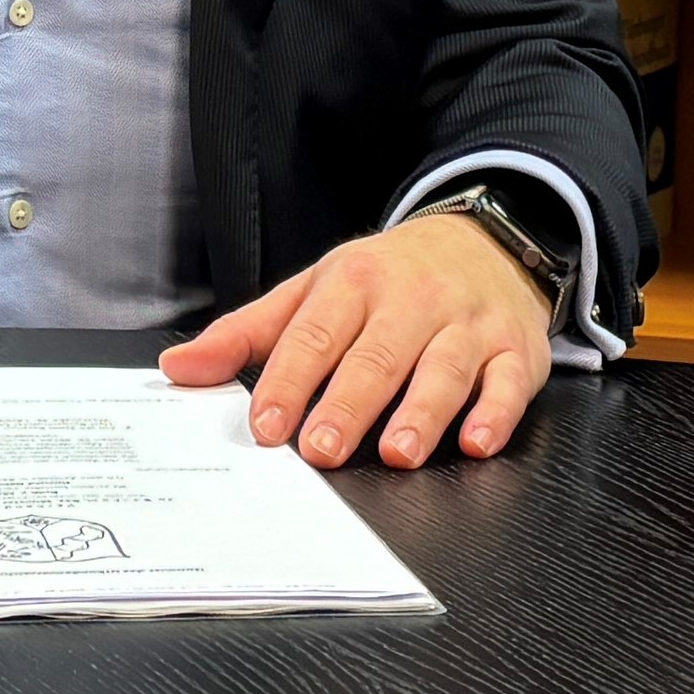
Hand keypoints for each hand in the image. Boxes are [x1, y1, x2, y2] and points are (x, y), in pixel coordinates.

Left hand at [158, 208, 555, 468]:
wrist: (484, 241)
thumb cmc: (387, 279)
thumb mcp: (314, 291)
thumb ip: (247, 334)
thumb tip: (178, 370)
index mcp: (354, 283)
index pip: (315, 334)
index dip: (289, 381)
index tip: (266, 425)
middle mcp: (413, 299)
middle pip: (377, 353)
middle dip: (349, 402)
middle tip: (322, 449)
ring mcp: (467, 323)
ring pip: (444, 367)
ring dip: (421, 411)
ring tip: (396, 453)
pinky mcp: (515, 348)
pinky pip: (509, 382)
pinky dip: (496, 413)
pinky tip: (477, 442)